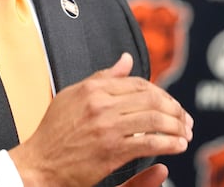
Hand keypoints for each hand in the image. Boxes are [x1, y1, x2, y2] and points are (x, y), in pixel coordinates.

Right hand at [9, 53, 192, 186]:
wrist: (39, 163)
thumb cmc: (54, 133)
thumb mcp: (73, 96)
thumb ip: (102, 77)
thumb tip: (125, 60)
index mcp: (92, 89)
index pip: (138, 83)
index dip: (160, 93)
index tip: (169, 104)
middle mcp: (101, 104)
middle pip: (151, 99)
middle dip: (174, 109)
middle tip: (184, 119)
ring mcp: (107, 127)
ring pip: (155, 119)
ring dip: (177, 127)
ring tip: (184, 133)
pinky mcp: (112, 150)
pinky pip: (150, 142)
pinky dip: (170, 143)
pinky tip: (177, 146)